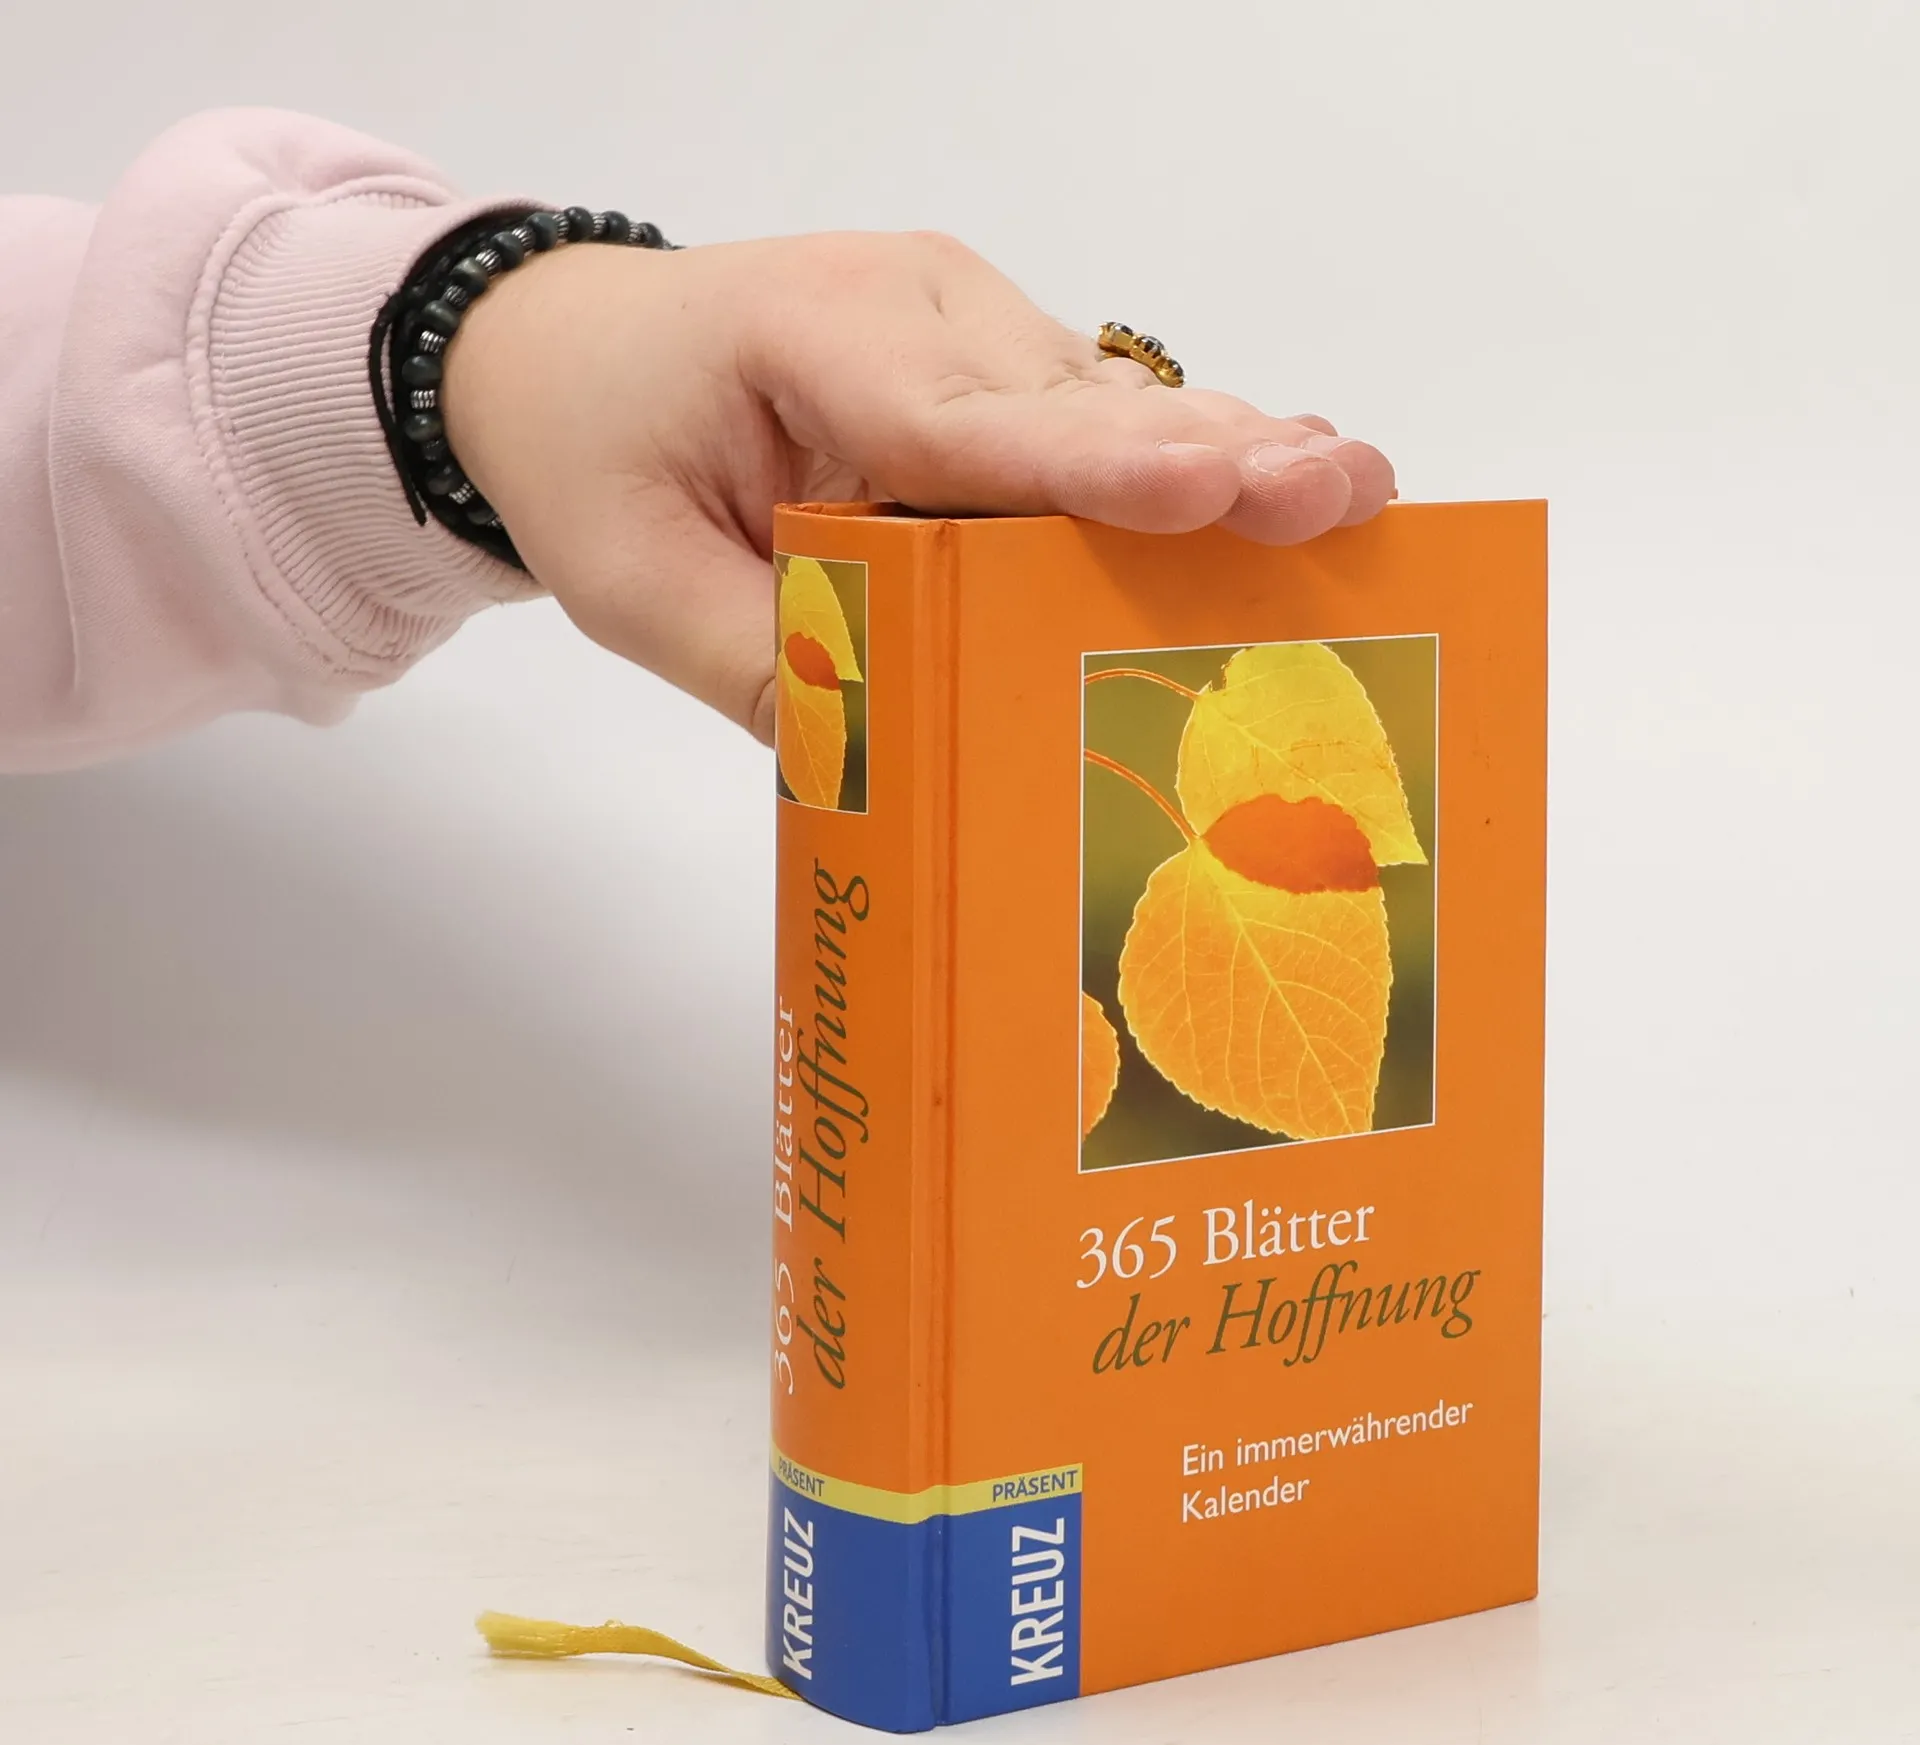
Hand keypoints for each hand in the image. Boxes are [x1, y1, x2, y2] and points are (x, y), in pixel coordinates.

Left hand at [442, 233, 1394, 742]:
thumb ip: (763, 663)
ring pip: (1109, 403)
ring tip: (1347, 494)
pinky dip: (1183, 462)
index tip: (1206, 488)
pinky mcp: (996, 359)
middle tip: (1338, 493)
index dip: (1090, 467)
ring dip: (1226, 455)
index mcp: (810, 337)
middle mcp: (917, 308)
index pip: (960, 421)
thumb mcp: (634, 584)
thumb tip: (883, 762)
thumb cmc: (599, 450)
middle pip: (1074, 405)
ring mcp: (967, 322)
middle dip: (1212, 455)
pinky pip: (1095, 417)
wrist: (569, 350)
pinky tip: (1280, 489)